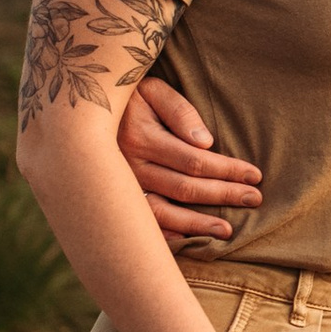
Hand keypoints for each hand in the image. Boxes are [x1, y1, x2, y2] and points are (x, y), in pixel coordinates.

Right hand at [118, 74, 263, 250]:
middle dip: (223, 195)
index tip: (254, 175)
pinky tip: (188, 242)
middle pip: (186, 188)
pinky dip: (165, 235)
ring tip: (227, 232)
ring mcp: (121, 187)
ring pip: (164, 212)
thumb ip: (179, 111)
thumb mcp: (151, 89)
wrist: (76, 110)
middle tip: (254, 199)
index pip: (195, 160)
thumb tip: (206, 143)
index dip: (227, 169)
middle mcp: (130, 166)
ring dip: (197, 224)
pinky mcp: (115, 199)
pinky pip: (141, 222)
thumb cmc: (125, 95)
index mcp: (142, 137)